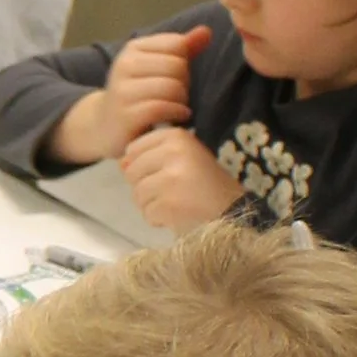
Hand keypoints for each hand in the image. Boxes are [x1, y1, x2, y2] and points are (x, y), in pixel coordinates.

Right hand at [105, 22, 209, 154]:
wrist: (105, 128)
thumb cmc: (138, 95)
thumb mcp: (157, 68)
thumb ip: (183, 49)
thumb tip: (207, 31)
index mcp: (133, 49)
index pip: (177, 44)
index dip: (184, 62)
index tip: (173, 77)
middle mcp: (124, 65)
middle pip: (177, 66)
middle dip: (184, 84)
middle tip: (175, 97)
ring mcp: (123, 91)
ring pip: (172, 87)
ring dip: (181, 101)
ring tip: (175, 108)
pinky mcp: (126, 116)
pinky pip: (162, 108)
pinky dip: (176, 114)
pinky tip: (177, 118)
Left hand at [119, 121, 234, 232]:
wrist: (235, 214)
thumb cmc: (208, 187)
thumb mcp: (184, 160)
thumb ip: (152, 157)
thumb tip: (121, 163)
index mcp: (177, 136)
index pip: (133, 149)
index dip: (144, 167)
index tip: (169, 174)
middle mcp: (173, 152)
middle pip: (131, 172)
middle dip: (146, 188)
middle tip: (173, 193)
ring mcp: (170, 178)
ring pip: (137, 194)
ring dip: (153, 205)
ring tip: (178, 205)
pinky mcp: (168, 203)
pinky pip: (147, 213)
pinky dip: (159, 219)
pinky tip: (179, 216)